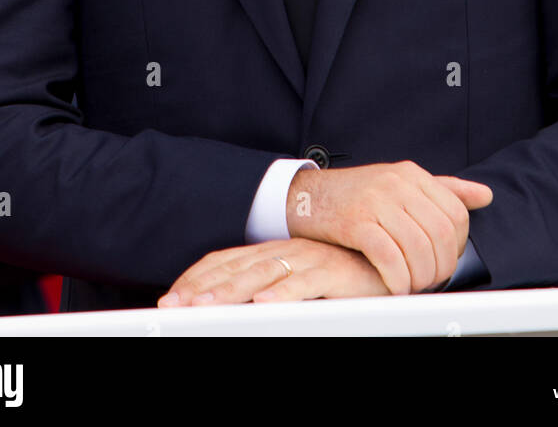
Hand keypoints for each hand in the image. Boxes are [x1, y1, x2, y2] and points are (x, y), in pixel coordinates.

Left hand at [157, 237, 389, 306]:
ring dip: (231, 292)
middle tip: (175, 306)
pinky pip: (304, 283)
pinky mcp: (332, 271)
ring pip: (262, 275)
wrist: (386, 259)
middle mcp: (285, 251)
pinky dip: (282, 294)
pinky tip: (263, 304)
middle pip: (235, 268)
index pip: (224, 261)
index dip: (196, 278)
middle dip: (202, 288)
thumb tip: (235, 304)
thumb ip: (267, 286)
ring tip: (205, 307)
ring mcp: (307, 259)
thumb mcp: (294, 280)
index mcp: (272, 252)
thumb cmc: (340, 275)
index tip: (171, 298)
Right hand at [286, 161, 492, 293]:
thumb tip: (485, 195)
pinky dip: (397, 279)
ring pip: (417, 248)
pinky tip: (395, 285)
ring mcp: (376, 201)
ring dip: (419, 277)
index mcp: (411, 174)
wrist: (305, 196)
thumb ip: (443, 189)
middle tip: (429, 280)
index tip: (443, 261)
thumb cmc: (356, 195)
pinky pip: (389, 257)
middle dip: (440, 266)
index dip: (456, 245)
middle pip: (439, 234)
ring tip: (412, 285)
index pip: (455, 213)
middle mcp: (397, 184)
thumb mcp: (400, 183)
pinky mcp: (355, 222)